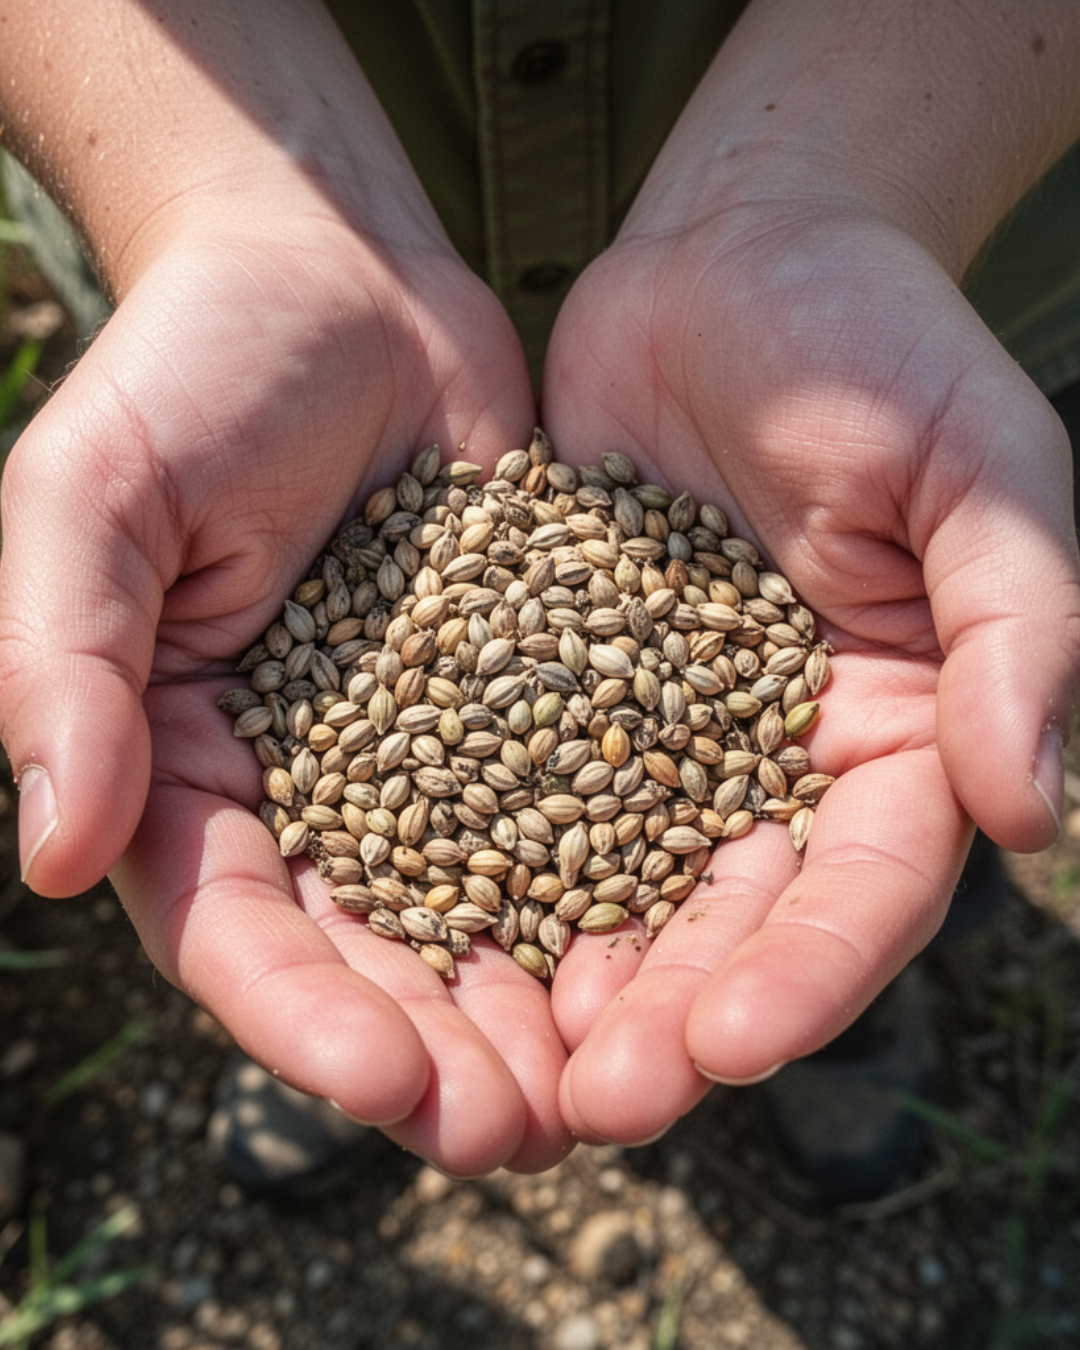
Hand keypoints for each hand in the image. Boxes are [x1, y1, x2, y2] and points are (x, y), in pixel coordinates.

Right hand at [0, 215, 577, 1174]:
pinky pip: (574, 803)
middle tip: (523, 1134)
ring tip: (614, 1084)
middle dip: (439, 1050)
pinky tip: (679, 945)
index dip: (299, 1015)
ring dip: (539, 1005)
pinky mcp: (527, 695)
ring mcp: (427, 749)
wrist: (336, 279)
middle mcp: (311, 785)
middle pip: (370, 954)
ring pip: (483, 910)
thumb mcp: (92, 501)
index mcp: (187, 767)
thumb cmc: (188, 371)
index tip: (381, 1081)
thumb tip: (51, 850)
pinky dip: (617, 883)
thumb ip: (65, 670)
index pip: (233, 926)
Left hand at [540, 206, 1079, 1144]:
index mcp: (899, 733)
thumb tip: (1031, 811)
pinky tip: (426, 926)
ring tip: (509, 1064)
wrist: (743, 255)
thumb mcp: (987, 478)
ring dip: (571, 977)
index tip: (731, 1043)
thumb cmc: (889, 348)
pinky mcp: (559, 679)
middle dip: (673, 1013)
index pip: (866, 888)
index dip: (810, 973)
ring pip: (619, 882)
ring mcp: (661, 728)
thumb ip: (1018, 640)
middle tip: (598, 1101)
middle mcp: (777, 757)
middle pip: (733, 917)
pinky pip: (517, 780)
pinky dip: (480, 860)